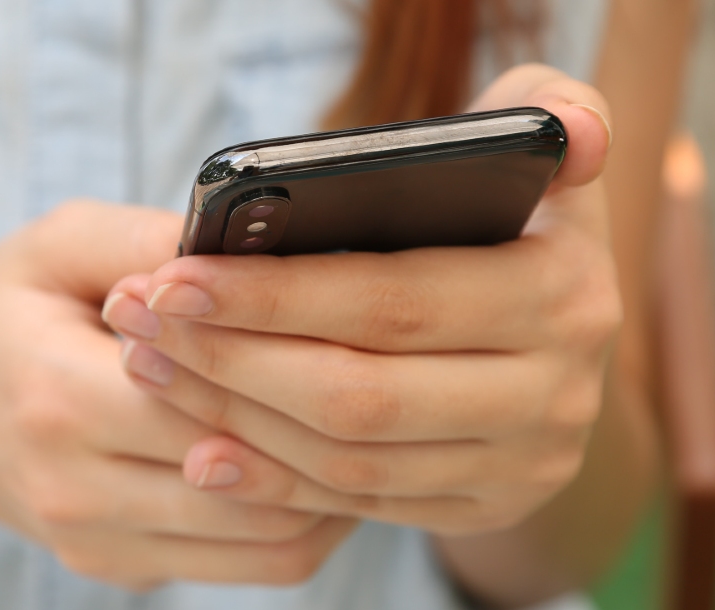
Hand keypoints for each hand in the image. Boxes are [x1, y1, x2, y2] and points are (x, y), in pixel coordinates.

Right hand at [0, 201, 357, 588]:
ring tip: (375, 422)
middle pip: (252, 479)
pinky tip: (329, 463)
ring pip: (270, 541)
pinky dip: (308, 520)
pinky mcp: (125, 572)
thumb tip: (257, 246)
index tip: (356, 324)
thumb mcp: (56, 243)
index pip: (208, 399)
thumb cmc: (10, 311)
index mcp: (54, 395)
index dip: (290, 365)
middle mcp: (73, 488)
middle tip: (395, 376)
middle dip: (332, 429)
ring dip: (337, 486)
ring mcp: (99, 544)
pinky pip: (253, 566)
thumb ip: (148, 239)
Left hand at [100, 64, 619, 536]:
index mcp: (564, 293)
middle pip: (360, 394)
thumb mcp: (541, 148)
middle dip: (232, 360)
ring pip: (350, 458)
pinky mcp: (485, 507)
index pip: (394, 302)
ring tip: (153, 366)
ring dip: (236, 419)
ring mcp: (525, 463)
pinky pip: (360, 504)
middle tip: (140, 320)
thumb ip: (551, 107)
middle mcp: (557, 393)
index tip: (174, 276)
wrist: (558, 331)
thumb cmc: (515, 213)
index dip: (274, 295)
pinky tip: (203, 448)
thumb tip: (573, 133)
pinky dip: (274, 480)